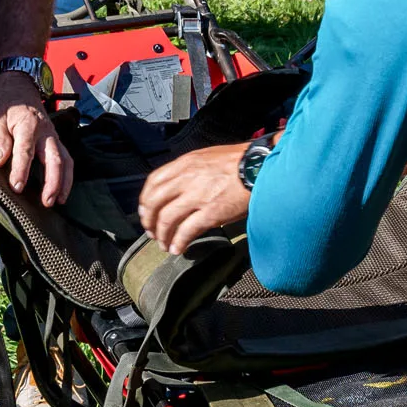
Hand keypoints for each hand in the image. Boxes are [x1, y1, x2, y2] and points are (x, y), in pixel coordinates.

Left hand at [0, 72, 72, 204]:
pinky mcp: (56, 141)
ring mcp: (53, 137)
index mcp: (28, 125)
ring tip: (59, 200)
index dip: (21, 170)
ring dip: (64, 182)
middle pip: (54, 158)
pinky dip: (67, 176)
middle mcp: (45, 132)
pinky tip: (62, 191)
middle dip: (52, 182)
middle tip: (46, 202)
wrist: (21, 87)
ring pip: (65, 160)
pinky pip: (66, 159)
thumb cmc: (8, 104)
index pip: (25, 150)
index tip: (17, 187)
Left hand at [138, 142, 252, 253]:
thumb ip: (191, 170)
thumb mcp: (208, 158)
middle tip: (152, 231)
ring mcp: (198, 196)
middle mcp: (187, 178)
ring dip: (162, 236)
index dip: (146, 201)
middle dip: (149, 221)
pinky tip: (178, 248)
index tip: (146, 212)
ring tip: (165, 244)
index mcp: (186, 164)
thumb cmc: (240, 161)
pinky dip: (178, 242)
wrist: (261, 166)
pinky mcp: (211, 212)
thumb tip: (179, 187)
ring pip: (167, 219)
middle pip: (154, 203)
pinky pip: (186, 231)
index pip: (153, 182)